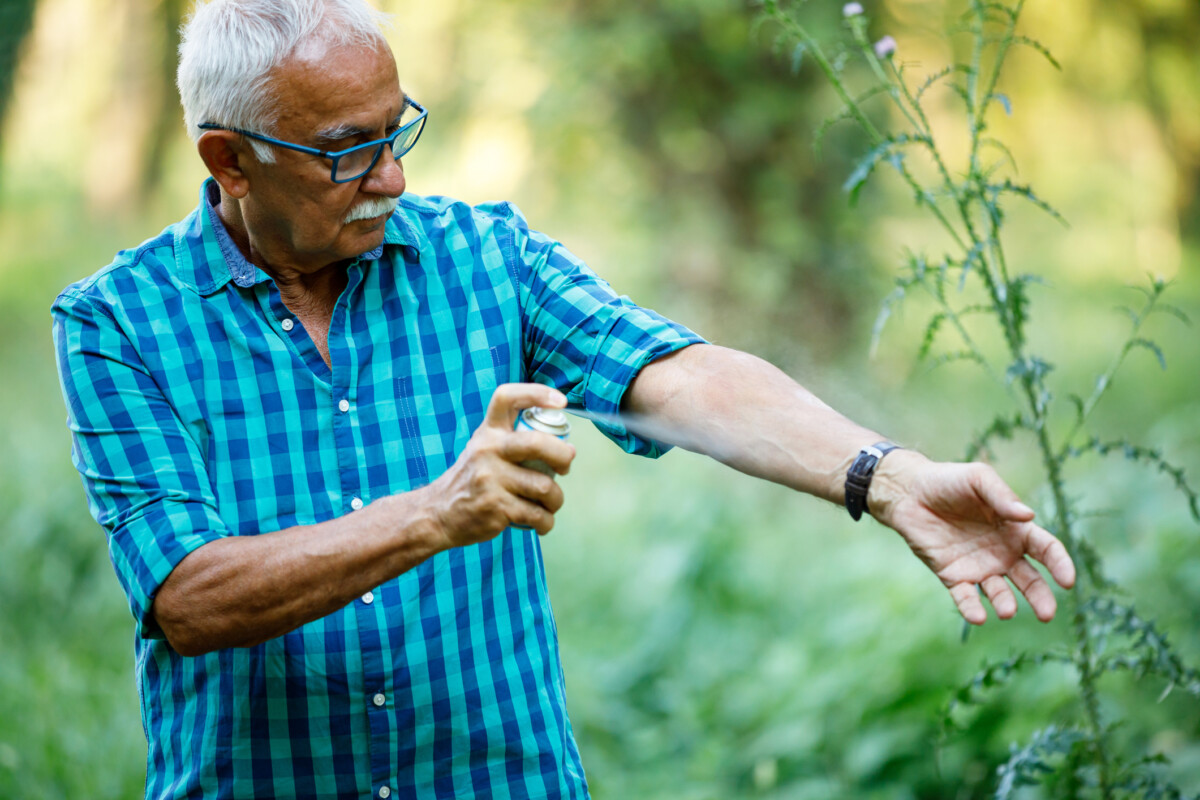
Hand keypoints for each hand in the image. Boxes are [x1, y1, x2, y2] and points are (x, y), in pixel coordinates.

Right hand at [426, 383, 575, 547]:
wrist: (439, 514)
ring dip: (556, 499)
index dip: (537, 393)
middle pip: (537, 443)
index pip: (507, 398)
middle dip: (563, 456)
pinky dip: (547, 522)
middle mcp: (487, 450)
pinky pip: (536, 514)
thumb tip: (565, 446)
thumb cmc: (473, 479)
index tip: (561, 401)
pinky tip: (542, 522)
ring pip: (544, 486)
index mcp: (488, 432)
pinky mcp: (495, 506)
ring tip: (552, 504)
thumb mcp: (483, 448)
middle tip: (566, 466)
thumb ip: (514, 440)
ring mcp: (490, 478)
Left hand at [868, 451, 1075, 623]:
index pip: (1046, 549)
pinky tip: (978, 617)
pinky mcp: (953, 575)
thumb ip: (1002, 496)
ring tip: (1007, 610)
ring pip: (999, 592)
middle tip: (1046, 614)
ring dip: (1005, 603)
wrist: (908, 492)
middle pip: (1030, 580)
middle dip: (1040, 597)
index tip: (1067, 580)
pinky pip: (966, 597)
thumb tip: (1028, 516)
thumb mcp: (978, 479)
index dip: (1060, 564)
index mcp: (1016, 529)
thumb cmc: (948, 480)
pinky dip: (972, 609)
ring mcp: (979, 566)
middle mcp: (1003, 552)